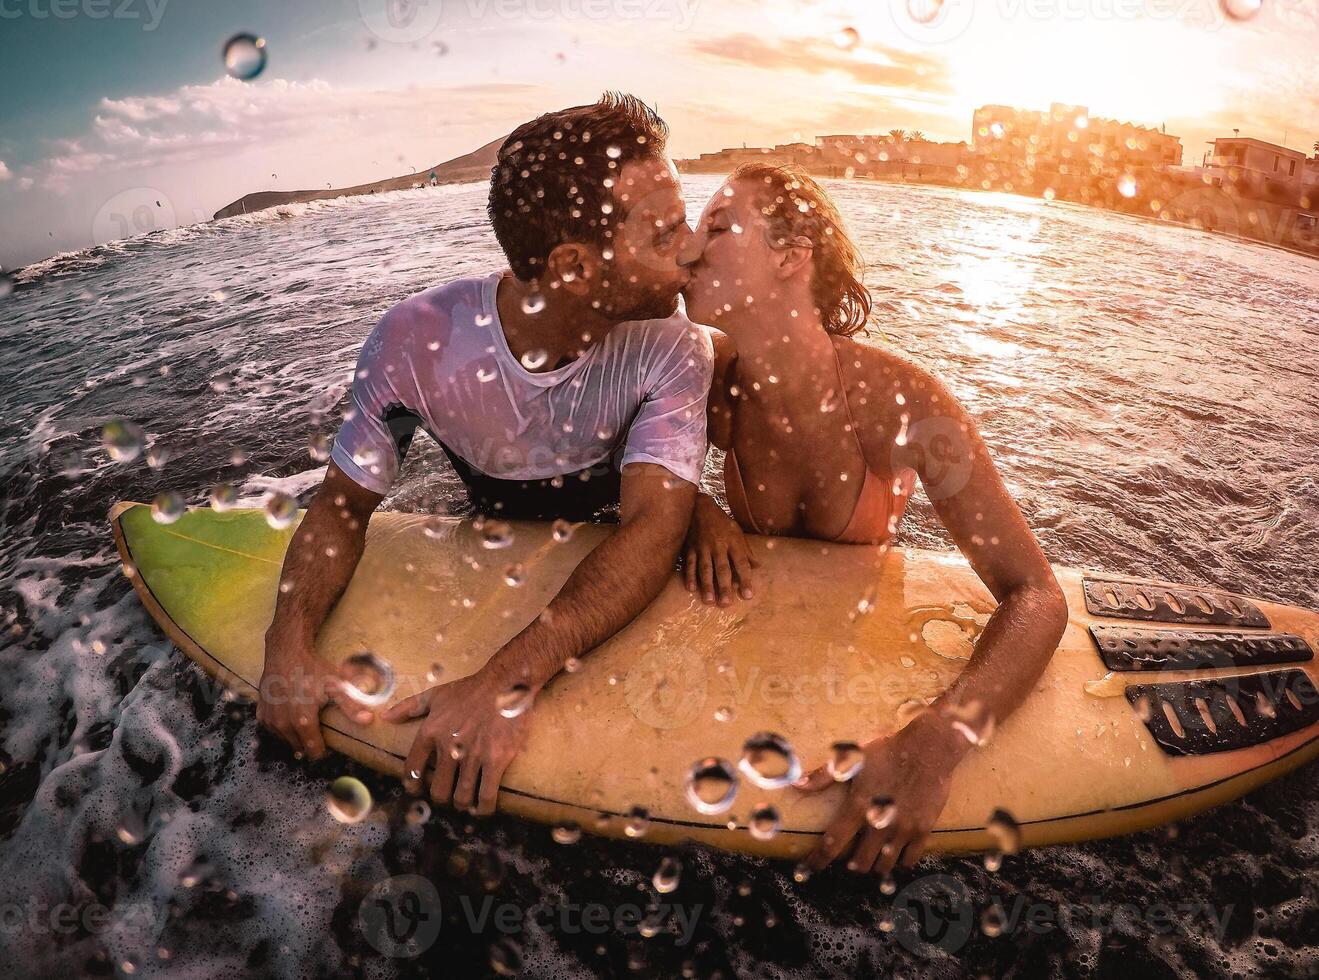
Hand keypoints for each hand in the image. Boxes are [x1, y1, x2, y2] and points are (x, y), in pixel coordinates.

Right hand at [256, 643, 353, 760]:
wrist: (285, 652)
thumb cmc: (312, 668)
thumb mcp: (336, 685)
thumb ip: (351, 705)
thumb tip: (368, 720)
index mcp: (302, 721)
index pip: (313, 751)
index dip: (323, 750)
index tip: (329, 744)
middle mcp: (283, 724)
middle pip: (299, 747)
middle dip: (309, 743)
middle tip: (320, 730)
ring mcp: (270, 720)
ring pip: (286, 739)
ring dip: (295, 736)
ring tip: (306, 722)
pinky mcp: (261, 714)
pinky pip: (274, 730)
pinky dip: (283, 727)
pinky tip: (291, 716)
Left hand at [382, 668, 535, 814]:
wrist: (505, 683)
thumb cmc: (471, 688)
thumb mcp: (436, 694)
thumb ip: (409, 706)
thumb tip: (385, 717)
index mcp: (430, 732)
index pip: (413, 770)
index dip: (413, 786)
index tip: (418, 791)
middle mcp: (448, 747)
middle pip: (439, 790)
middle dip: (443, 799)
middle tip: (450, 797)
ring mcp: (473, 755)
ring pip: (462, 797)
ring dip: (464, 805)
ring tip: (467, 804)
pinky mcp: (496, 760)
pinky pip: (487, 795)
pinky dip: (485, 808)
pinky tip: (484, 808)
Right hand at [683, 494, 758, 605]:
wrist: (699, 506)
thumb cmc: (721, 522)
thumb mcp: (737, 532)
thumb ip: (746, 551)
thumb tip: (758, 566)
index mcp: (733, 542)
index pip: (741, 563)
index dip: (745, 579)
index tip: (748, 596)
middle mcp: (718, 545)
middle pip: (722, 568)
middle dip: (724, 586)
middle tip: (726, 603)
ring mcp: (703, 547)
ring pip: (705, 568)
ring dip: (707, 585)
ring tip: (709, 601)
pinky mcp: (690, 547)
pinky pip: (690, 563)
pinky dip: (689, 575)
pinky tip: (690, 588)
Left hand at [795, 713, 966, 875]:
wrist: (928, 748)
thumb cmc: (887, 751)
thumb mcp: (852, 757)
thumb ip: (823, 775)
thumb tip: (796, 784)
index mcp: (858, 806)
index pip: (833, 843)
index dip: (818, 860)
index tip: (807, 872)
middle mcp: (879, 823)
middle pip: (859, 863)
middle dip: (851, 864)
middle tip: (849, 860)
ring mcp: (902, 829)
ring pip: (884, 866)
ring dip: (874, 866)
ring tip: (871, 859)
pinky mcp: (923, 830)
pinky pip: (910, 859)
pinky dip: (900, 861)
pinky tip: (895, 855)